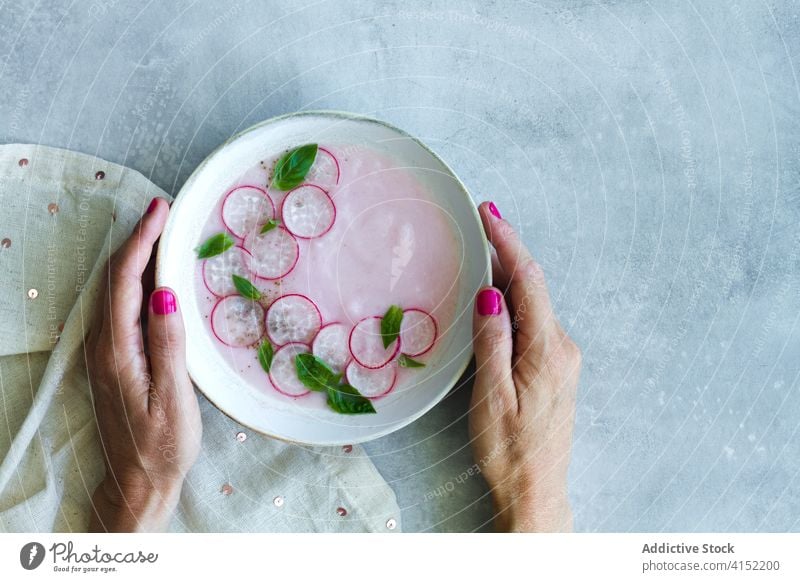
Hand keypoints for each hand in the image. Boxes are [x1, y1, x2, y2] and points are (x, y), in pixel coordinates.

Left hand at [85, 198, 201, 531]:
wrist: (139, 482)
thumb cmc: (163, 446)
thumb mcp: (174, 397)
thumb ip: (168, 343)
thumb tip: (165, 291)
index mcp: (118, 351)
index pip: (124, 282)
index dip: (142, 241)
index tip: (161, 211)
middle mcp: (104, 347)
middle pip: (114, 280)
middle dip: (137, 240)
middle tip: (164, 211)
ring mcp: (106, 354)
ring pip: (115, 291)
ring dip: (136, 258)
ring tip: (162, 233)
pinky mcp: (114, 361)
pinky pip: (121, 308)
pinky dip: (136, 282)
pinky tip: (155, 278)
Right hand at [469, 201, 580, 531]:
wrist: (537, 490)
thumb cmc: (509, 450)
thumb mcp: (492, 396)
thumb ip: (493, 341)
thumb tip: (491, 294)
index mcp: (547, 351)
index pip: (528, 281)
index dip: (508, 242)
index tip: (489, 212)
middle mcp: (562, 347)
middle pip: (533, 285)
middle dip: (507, 249)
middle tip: (481, 220)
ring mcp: (561, 357)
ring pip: (534, 301)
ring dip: (509, 272)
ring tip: (483, 247)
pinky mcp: (555, 367)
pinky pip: (534, 320)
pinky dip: (514, 298)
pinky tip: (497, 293)